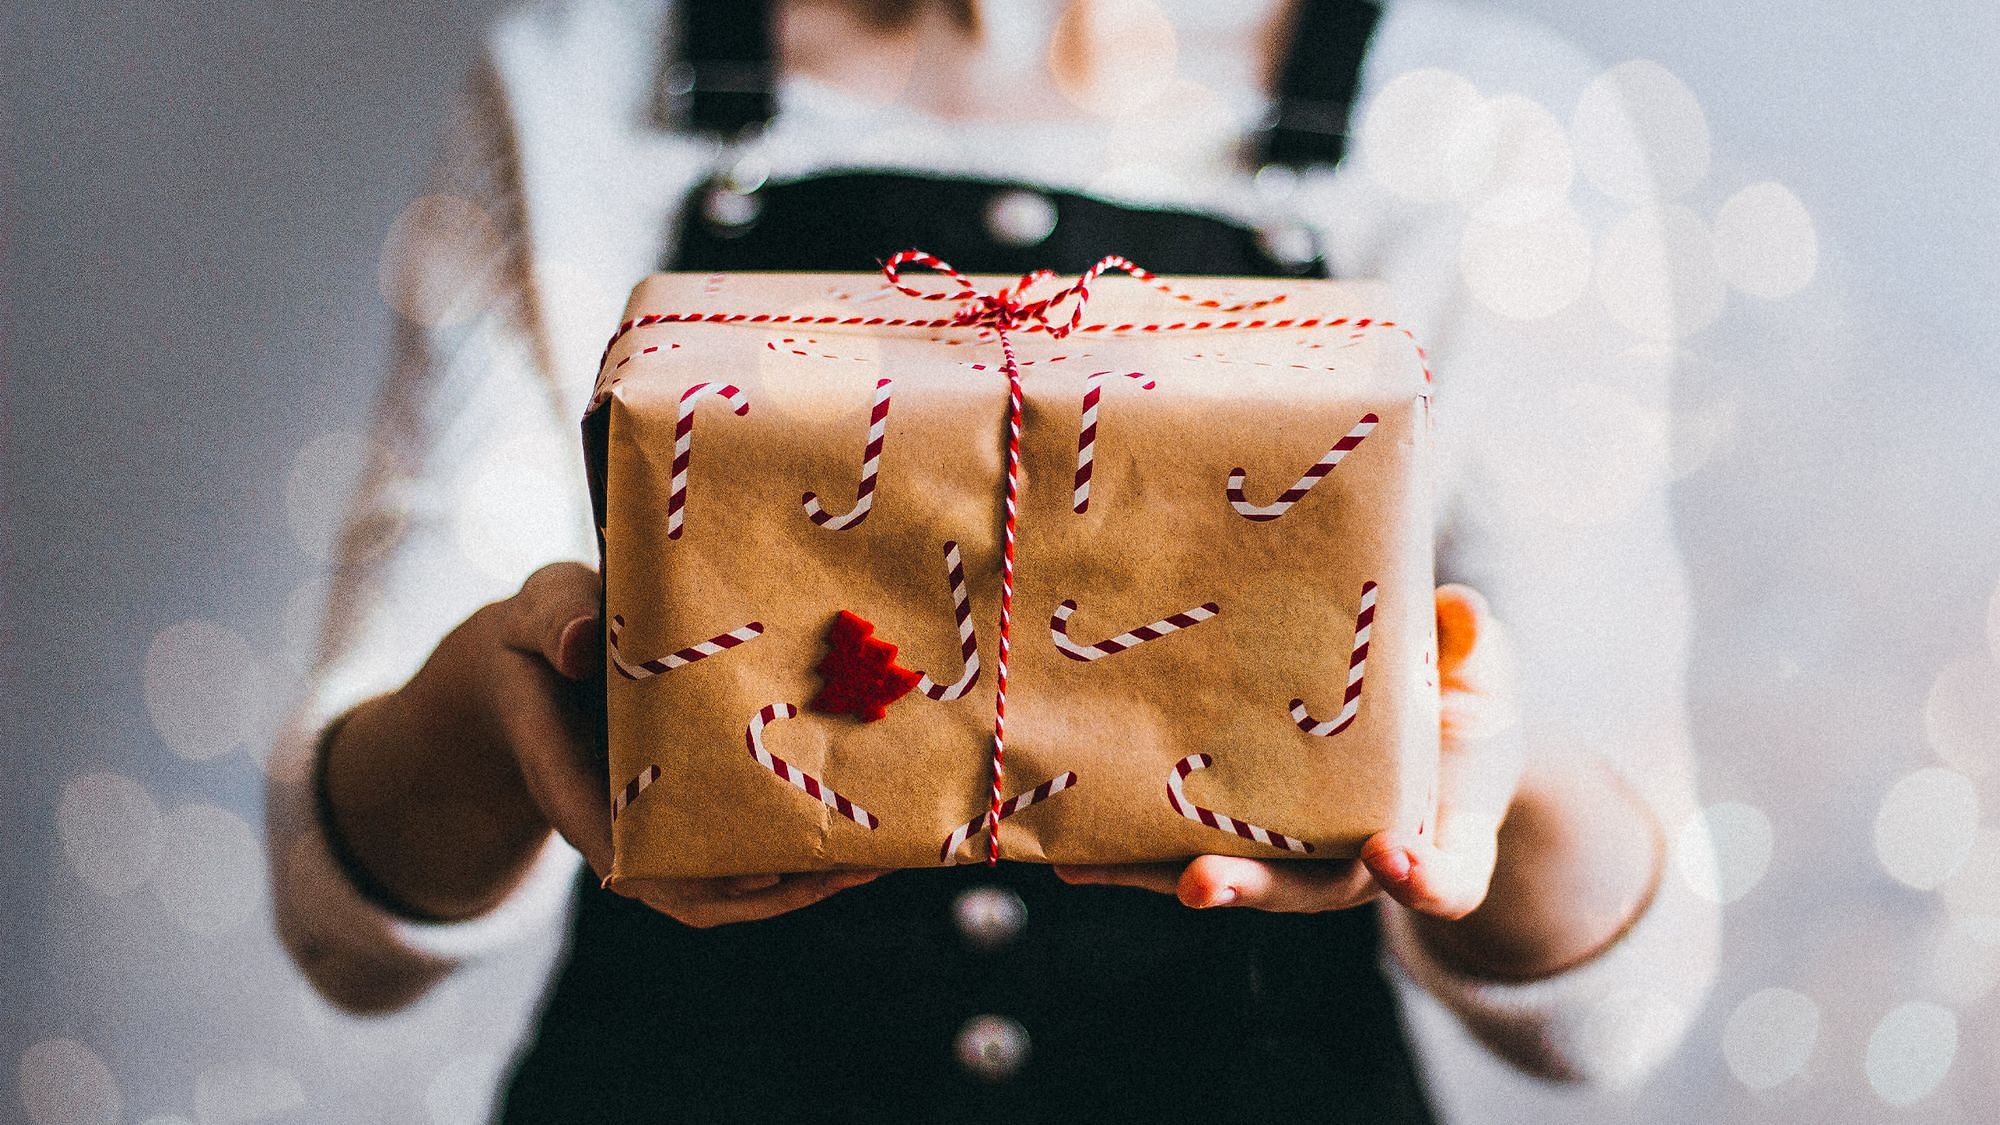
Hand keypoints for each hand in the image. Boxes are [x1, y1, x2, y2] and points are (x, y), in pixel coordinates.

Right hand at [322, 561, 884, 927]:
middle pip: (686, 888)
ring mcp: (650, 825)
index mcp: (571, 780)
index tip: (752, 872)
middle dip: (764, 890)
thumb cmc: (542, 631)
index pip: (622, 848)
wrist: (536, 661)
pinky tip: (847, 844)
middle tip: (842, 868)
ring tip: (864, 865)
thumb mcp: (538, 612)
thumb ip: (554, 620)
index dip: (687, 871)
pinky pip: (732, 857)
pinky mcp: (682, 814)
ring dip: (790, 887)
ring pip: (718, 887)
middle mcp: (613, 820)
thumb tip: (577, 643)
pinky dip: (786, 862)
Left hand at [1054, 584, 1522, 919]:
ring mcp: (1300, 855)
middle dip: (1252, 887)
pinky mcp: (1246, 836)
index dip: (1424, 877)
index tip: (1395, 855)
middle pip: (1313, 892)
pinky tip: (1066, 844)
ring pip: (1235, 877)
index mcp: (1441, 833)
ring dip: (1159, 876)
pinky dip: (1132, 853)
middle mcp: (1364, 861)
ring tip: (1085, 867)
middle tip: (1201, 884)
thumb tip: (1462, 607)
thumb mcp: (1482, 672)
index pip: (1448, 879)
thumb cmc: (1461, 701)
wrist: (1428, 733)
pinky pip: (1190, 848)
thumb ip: (1475, 647)